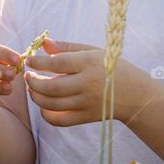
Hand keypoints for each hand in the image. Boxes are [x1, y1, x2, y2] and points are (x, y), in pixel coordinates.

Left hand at [24, 38, 155, 126]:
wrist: (136, 95)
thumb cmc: (112, 67)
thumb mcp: (94, 51)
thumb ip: (67, 47)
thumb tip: (44, 43)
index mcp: (89, 63)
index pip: (57, 63)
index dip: (38, 62)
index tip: (29, 61)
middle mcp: (87, 84)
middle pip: (51, 86)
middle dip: (33, 81)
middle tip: (27, 75)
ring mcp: (86, 103)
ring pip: (52, 104)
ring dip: (36, 96)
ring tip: (33, 88)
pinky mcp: (86, 117)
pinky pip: (59, 120)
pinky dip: (46, 114)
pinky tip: (44, 105)